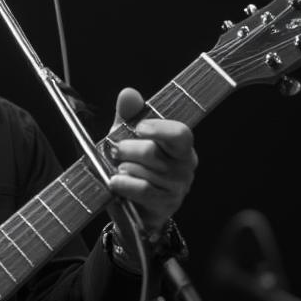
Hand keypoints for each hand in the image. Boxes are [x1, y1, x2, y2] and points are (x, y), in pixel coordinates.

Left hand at [106, 86, 197, 241]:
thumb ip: (129, 116)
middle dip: (126, 150)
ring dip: (123, 169)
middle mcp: (185, 166)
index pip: (180, 133)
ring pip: (144, 171)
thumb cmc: (133, 166)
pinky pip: (142, 189)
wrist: (133, 206)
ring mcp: (178, 187)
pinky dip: (124, 184)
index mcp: (180, 146)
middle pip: (153, 152)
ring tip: (119, 170)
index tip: (137, 129)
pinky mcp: (167, 204)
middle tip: (115, 151)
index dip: (157, 129)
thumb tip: (129, 93)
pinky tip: (115, 182)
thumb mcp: (127, 138)